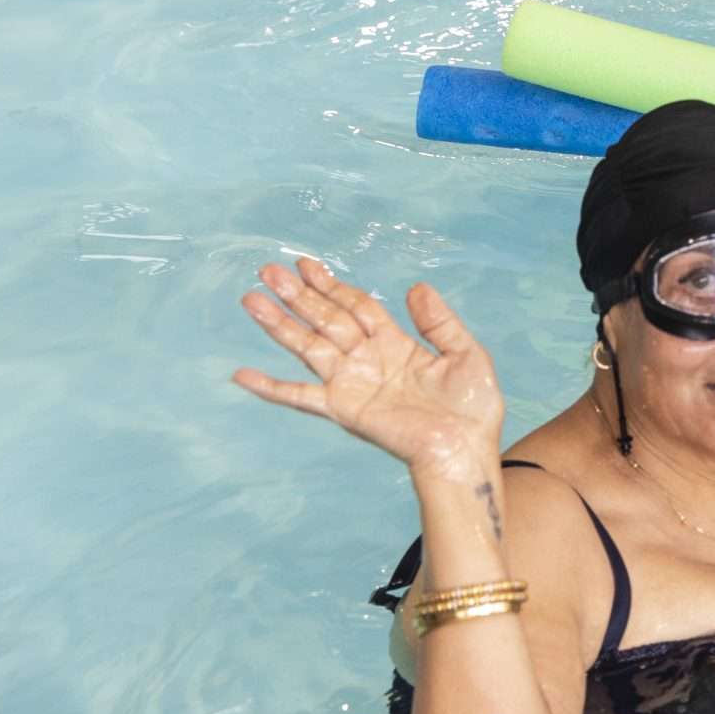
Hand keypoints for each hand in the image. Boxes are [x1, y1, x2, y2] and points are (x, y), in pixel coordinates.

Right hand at [233, 257, 504, 478]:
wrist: (464, 448)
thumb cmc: (472, 406)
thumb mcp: (466, 353)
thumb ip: (439, 321)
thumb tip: (416, 286)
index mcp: (396, 343)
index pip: (356, 306)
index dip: (332, 284)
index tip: (306, 264)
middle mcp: (367, 359)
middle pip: (326, 319)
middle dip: (298, 294)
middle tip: (268, 270)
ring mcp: (351, 383)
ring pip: (308, 345)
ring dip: (279, 324)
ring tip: (251, 300)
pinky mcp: (343, 409)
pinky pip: (300, 396)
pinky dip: (271, 387)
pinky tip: (242, 375)